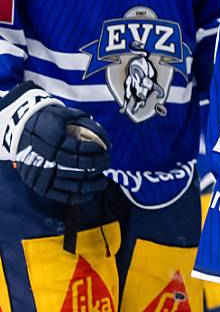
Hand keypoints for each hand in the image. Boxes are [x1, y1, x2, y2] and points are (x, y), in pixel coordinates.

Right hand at [2, 82, 110, 204]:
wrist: (20, 132)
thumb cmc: (44, 121)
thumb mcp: (62, 114)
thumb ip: (82, 121)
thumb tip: (103, 135)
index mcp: (53, 141)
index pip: (81, 149)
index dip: (97, 150)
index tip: (106, 149)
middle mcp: (48, 159)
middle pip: (81, 166)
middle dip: (99, 165)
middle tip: (107, 162)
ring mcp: (44, 175)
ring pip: (75, 184)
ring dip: (94, 183)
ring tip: (103, 180)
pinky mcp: (41, 187)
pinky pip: (64, 196)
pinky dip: (80, 197)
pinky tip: (91, 193)